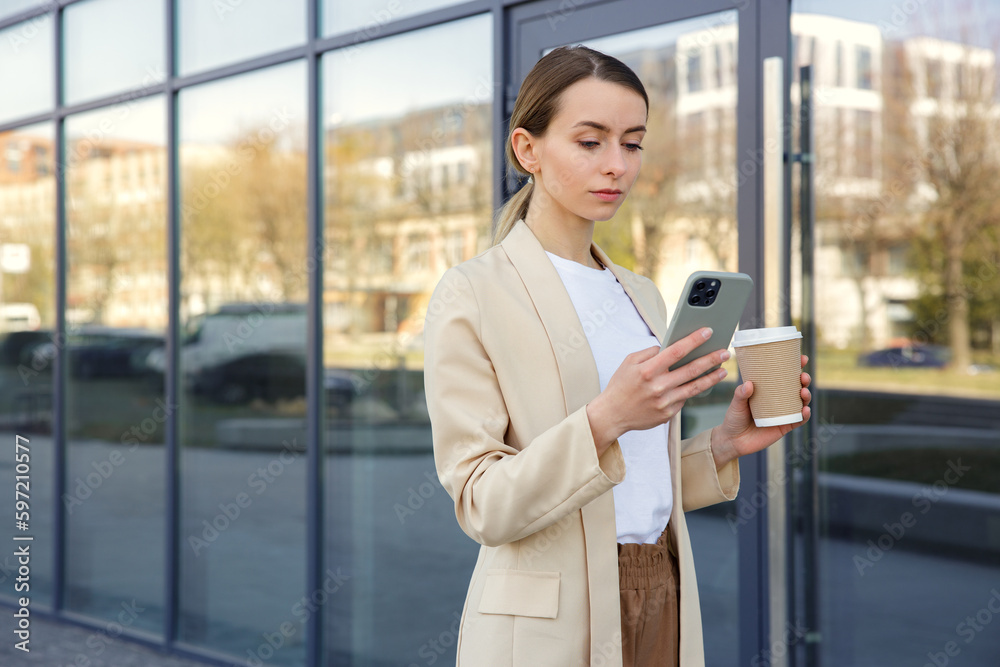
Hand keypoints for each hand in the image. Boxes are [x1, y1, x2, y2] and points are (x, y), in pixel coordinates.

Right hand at [587, 327, 730, 455]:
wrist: (612, 414)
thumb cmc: (620, 386)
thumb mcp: (628, 362)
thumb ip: (649, 353)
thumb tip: (668, 347)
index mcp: (648, 370)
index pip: (676, 351)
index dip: (694, 340)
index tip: (708, 332)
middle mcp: (658, 386)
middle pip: (691, 369)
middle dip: (711, 359)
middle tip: (724, 352)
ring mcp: (664, 402)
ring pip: (694, 387)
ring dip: (711, 378)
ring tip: (722, 370)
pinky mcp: (668, 414)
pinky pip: (684, 399)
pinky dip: (691, 391)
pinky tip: (699, 385)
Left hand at [709, 355, 812, 469]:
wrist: (733, 441)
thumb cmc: (734, 418)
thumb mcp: (736, 403)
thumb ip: (741, 394)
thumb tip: (748, 384)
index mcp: (768, 390)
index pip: (784, 376)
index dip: (795, 366)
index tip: (802, 358)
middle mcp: (778, 400)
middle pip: (797, 387)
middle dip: (804, 380)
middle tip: (802, 376)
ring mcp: (783, 413)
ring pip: (800, 402)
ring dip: (806, 396)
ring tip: (803, 392)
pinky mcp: (784, 426)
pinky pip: (798, 420)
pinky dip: (804, 415)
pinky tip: (805, 410)